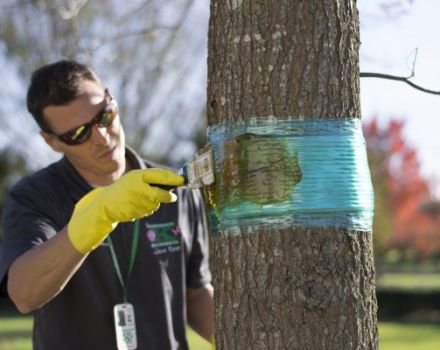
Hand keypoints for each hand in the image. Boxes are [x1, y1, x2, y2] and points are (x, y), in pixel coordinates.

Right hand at [67, 169, 183, 252]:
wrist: (104, 203)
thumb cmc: (124, 188)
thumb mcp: (135, 179)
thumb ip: (152, 179)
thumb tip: (173, 182)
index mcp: (139, 175)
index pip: (161, 176)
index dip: (174, 178)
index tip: (183, 180)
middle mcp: (138, 188)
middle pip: (161, 194)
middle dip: (169, 197)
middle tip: (173, 197)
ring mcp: (136, 201)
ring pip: (155, 204)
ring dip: (154, 203)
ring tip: (142, 199)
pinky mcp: (134, 212)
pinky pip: (148, 211)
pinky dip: (146, 209)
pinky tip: (136, 206)